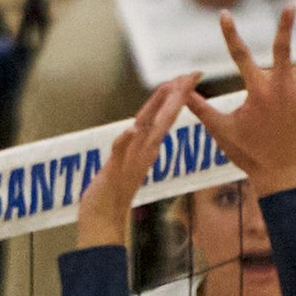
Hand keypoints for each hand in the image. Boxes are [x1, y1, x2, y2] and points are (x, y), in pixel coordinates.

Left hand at [75, 75, 194, 249]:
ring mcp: (130, 161)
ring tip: (174, 89)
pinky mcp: (114, 171)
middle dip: (176, 95)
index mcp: (145, 146)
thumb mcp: (123, 162)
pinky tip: (132, 128)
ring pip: (148, 130)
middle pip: (163, 118)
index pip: (162, 114)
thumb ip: (130, 144)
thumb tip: (138, 126)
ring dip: (161, 110)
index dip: (175, 94)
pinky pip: (119, 152)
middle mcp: (143, 151)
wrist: (102, 220)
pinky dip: (125, 140)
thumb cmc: (111, 192)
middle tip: (192, 75)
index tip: (189, 76)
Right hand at [176, 6, 295, 196]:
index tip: (225, 15)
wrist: (278, 172)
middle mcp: (282, 87)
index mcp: (258, 91)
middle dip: (286, 28)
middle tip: (290, 6)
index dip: (231, 35)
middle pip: (284, 50)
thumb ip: (200, 107)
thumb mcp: (220, 128)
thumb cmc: (247, 151)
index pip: (240, 56)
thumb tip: (181, 91)